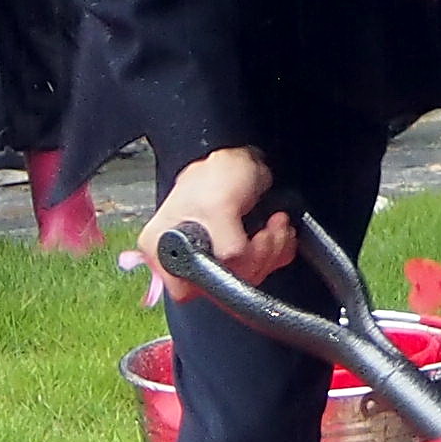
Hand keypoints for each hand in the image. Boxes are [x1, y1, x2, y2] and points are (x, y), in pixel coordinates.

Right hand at [146, 145, 290, 286]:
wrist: (236, 154)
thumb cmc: (217, 173)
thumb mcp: (219, 206)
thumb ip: (226, 245)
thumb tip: (236, 267)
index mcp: (163, 248)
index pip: (190, 288)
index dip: (221, 276)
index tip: (242, 248)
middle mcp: (182, 257)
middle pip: (224, 287)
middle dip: (257, 258)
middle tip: (266, 232)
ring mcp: (210, 257)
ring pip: (247, 278)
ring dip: (271, 251)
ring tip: (275, 225)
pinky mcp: (234, 254)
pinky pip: (261, 268)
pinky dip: (277, 251)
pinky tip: (276, 231)